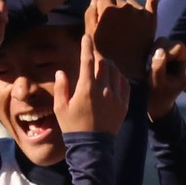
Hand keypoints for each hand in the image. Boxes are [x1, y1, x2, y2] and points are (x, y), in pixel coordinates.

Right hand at [53, 2, 127, 134]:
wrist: (92, 147)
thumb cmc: (72, 127)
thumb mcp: (60, 108)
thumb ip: (61, 88)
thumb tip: (61, 72)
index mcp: (86, 89)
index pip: (87, 61)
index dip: (86, 46)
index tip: (86, 37)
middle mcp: (103, 90)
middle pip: (104, 63)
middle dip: (99, 58)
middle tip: (94, 59)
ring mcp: (116, 97)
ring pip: (116, 72)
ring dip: (109, 67)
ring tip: (103, 69)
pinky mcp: (124, 105)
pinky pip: (125, 84)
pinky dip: (119, 78)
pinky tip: (114, 80)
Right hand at [146, 37, 185, 119]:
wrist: (156, 94)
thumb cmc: (161, 92)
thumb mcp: (157, 84)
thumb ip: (158, 69)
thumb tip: (160, 51)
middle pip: (178, 47)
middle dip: (165, 54)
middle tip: (154, 65)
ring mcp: (178, 53)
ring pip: (169, 42)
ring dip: (157, 50)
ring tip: (152, 63)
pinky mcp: (170, 48)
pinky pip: (162, 41)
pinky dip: (154, 48)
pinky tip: (151, 58)